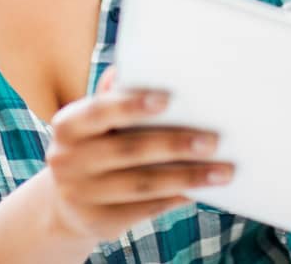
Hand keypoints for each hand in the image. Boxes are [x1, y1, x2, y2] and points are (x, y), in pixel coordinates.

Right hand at [40, 68, 231, 242]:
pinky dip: (176, 198)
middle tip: (213, 141)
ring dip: (187, 177)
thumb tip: (127, 68)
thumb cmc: (97, 146)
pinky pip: (145, 209)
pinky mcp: (99, 223)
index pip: (100, 111)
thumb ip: (115, 98)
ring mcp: (80, 196)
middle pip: (128, 150)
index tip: (168, 99)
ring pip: (142, 184)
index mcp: (68, 126)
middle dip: (174, 145)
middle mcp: (67, 161)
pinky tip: (202, 190)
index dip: (132, 105)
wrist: (68, 204)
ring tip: (222, 172)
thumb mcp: (97, 123)